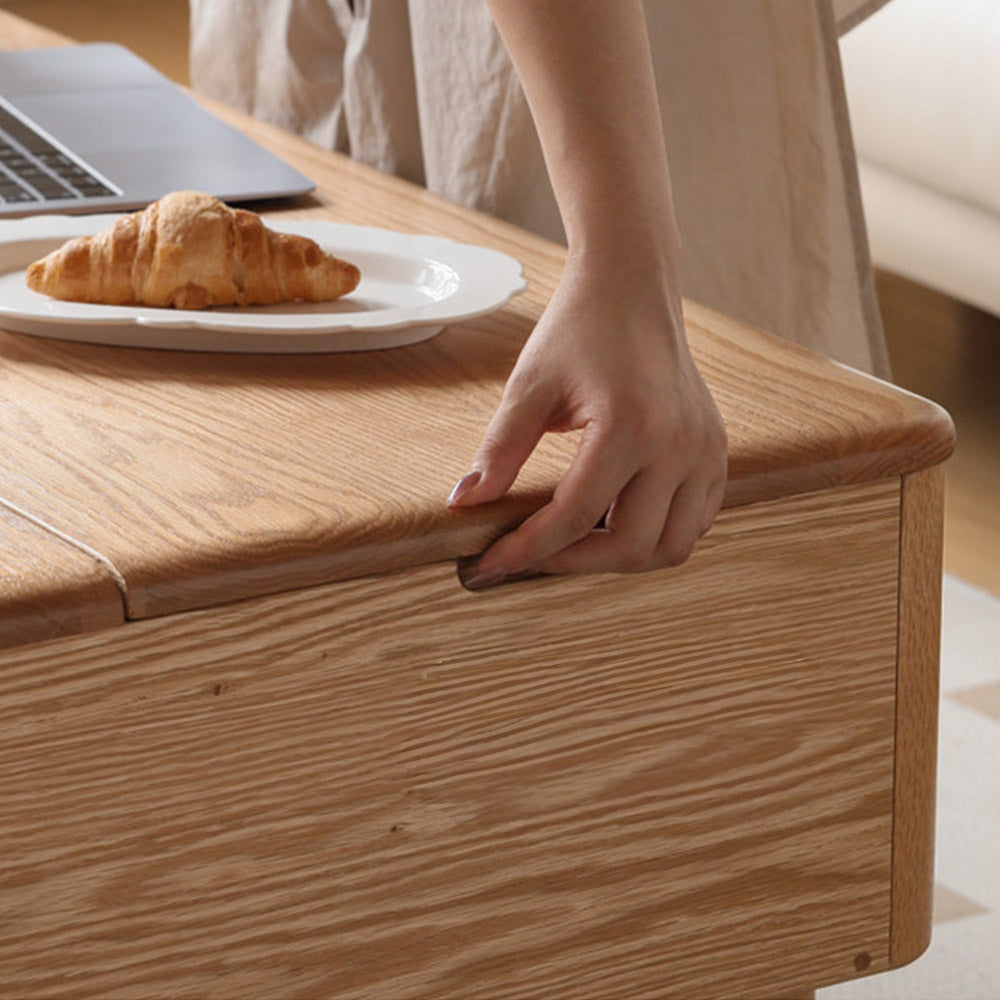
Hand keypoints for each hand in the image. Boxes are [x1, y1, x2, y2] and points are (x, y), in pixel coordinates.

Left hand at [447, 253, 727, 586]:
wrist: (633, 286)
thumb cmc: (578, 328)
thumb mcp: (529, 386)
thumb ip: (499, 451)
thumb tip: (465, 505)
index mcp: (631, 426)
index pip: (573, 518)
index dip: (526, 551)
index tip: (489, 565)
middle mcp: (679, 445)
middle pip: (629, 547)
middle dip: (573, 562)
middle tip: (530, 553)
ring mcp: (706, 451)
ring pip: (671, 548)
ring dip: (619, 557)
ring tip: (574, 539)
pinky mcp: (716, 451)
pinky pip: (694, 522)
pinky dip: (655, 536)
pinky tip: (615, 518)